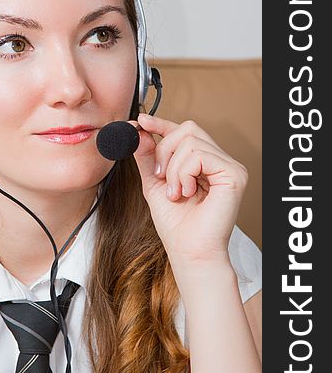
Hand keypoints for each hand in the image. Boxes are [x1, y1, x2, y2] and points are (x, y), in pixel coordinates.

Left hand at [130, 113, 248, 266]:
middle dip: (165, 150)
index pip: (183, 132)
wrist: (188, 251)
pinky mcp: (234, 173)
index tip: (140, 121)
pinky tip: (187, 192)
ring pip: (190, 141)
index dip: (161, 123)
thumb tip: (138, 132)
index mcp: (202, 162)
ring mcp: (229, 165)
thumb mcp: (154, 184)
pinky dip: (185, 173)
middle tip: (162, 177)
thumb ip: (147, 158)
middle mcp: (218, 160)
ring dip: (174, 168)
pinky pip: (200, 154)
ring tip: (176, 192)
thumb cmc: (176, 225)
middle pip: (188, 129)